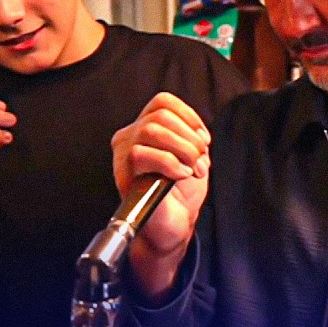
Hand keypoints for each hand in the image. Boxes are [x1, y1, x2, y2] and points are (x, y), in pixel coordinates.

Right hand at [111, 92, 211, 299]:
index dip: (189, 116)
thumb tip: (195, 132)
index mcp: (144, 128)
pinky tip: (180, 175)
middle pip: (160, 116)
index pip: (162, 102)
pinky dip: (169, 162)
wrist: (173, 224)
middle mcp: (129, 137)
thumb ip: (189, 135)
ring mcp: (123, 154)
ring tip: (193, 168)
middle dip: (189, 137)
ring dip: (181, 149)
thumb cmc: (180, 192)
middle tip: (200, 160)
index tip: (204, 139)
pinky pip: (141, 154)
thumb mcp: (191, 155)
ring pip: (151, 131)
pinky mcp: (122, 174)